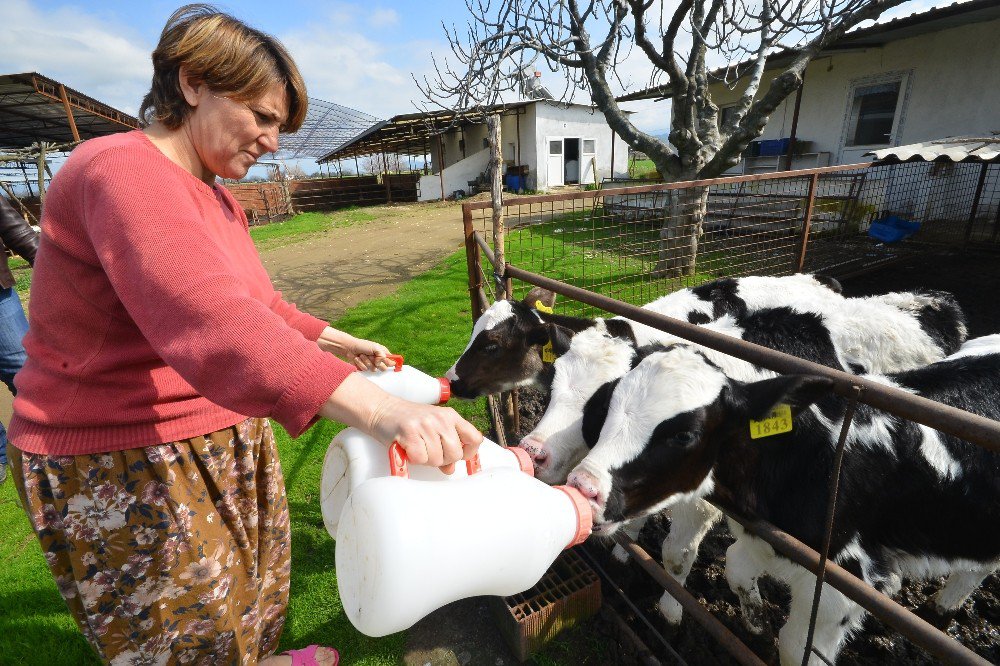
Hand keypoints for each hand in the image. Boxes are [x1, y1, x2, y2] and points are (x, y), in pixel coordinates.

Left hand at [317, 326, 391, 370]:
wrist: (349, 348)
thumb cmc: (362, 345)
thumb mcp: (375, 347)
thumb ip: (382, 355)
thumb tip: (381, 363)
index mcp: (383, 353)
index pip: (392, 361)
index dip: (391, 364)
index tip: (390, 365)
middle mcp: (378, 359)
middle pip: (383, 368)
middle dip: (376, 362)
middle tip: (371, 356)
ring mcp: (371, 364)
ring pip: (373, 369)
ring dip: (367, 362)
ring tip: (362, 355)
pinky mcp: (364, 367)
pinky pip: (365, 370)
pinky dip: (360, 363)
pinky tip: (358, 358)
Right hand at [320, 374, 483, 473]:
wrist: (382, 409)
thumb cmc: (408, 421)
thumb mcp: (432, 427)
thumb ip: (445, 445)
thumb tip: (451, 468)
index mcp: (450, 416)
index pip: (475, 438)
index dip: (469, 452)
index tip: (459, 456)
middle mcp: (441, 419)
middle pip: (455, 454)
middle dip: (443, 459)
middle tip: (429, 451)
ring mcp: (425, 425)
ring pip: (438, 459)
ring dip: (426, 459)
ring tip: (417, 447)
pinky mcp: (410, 433)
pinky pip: (421, 459)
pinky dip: (414, 459)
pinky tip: (408, 449)